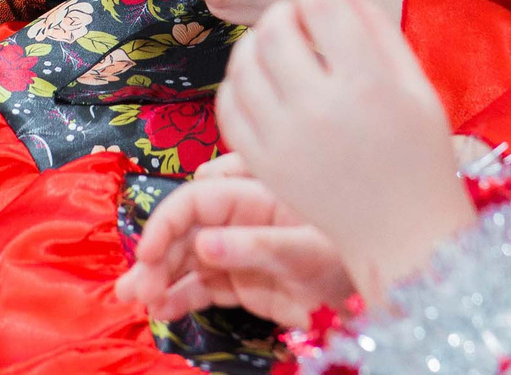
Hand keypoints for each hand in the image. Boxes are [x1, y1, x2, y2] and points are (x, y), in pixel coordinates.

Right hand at [114, 175, 354, 327]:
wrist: (374, 299)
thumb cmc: (348, 262)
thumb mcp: (306, 252)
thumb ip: (254, 247)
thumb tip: (203, 244)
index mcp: (256, 198)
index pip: (197, 200)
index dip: (166, 222)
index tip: (147, 252)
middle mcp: (241, 221)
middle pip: (184, 231)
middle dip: (156, 256)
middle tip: (137, 289)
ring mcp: (239, 252)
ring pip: (186, 260)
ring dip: (158, 278)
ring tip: (136, 301)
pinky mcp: (242, 283)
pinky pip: (201, 287)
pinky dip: (178, 297)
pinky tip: (161, 311)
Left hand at [214, 0, 470, 299]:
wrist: (402, 232)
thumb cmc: (419, 153)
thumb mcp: (416, 84)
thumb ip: (375, 29)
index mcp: (367, 86)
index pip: (320, 7)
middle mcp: (319, 111)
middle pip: (273, 31)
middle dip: (280, 11)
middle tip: (295, 18)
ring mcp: (285, 142)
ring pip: (242, 65)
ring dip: (253, 43)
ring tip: (276, 46)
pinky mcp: (263, 165)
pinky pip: (228, 107)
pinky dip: (236, 84)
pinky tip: (258, 80)